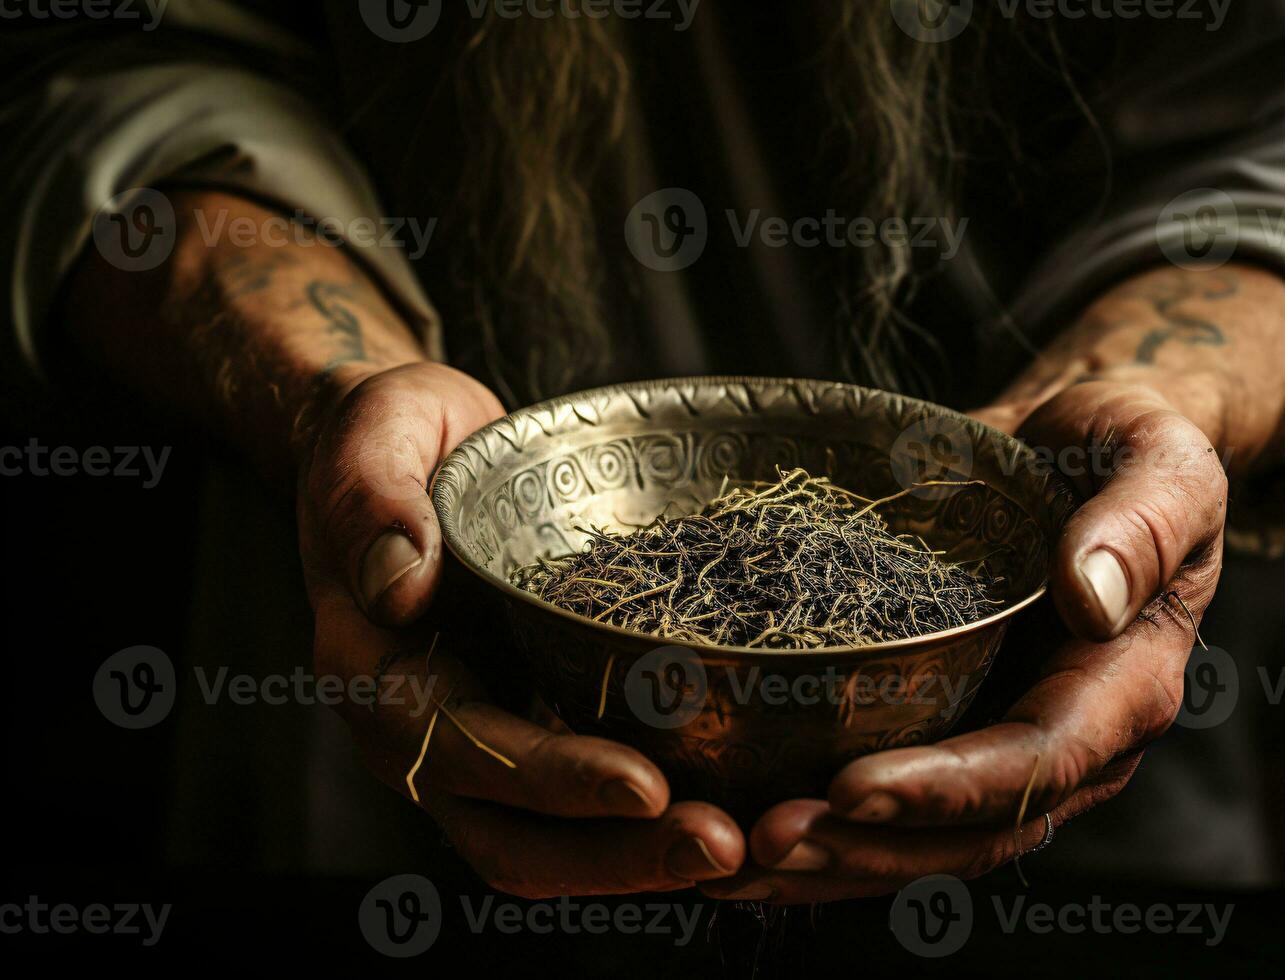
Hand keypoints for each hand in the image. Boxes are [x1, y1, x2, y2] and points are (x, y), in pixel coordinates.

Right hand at [299, 362, 743, 895]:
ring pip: (549, 845)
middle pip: (511, 837)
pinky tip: (727, 812)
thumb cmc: (388, 439)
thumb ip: (374, 503)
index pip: (463, 750)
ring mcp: (471, 744)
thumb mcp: (373, 438)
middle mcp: (417, 732)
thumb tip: (398, 582)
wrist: (403, 456)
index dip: (553, 778)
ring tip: (741, 846)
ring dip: (641, 859)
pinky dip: (643, 828)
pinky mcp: (522, 731)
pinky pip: (578, 810)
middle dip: (617, 855)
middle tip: (723, 846)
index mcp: (372, 673)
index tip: (645, 784)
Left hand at [701, 380, 1225, 903]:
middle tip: (765, 844)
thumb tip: (1090, 597)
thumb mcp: (1160, 460)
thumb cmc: (1126, 446)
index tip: (852, 790)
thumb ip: (1140, 524)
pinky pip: (891, 798)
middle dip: (866, 849)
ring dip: (830, 860)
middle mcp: (1069, 740)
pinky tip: (736, 825)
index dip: (949, 789)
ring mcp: (1003, 742)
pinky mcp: (951, 725)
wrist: (1080, 446)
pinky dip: (821, 822)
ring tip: (731, 863)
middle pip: (970, 831)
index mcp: (1126, 687)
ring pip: (923, 838)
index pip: (1040, 762)